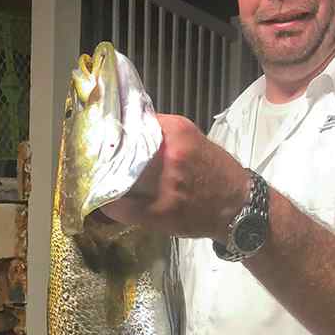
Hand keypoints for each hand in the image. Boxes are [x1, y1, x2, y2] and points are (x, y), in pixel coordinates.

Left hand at [101, 114, 248, 239]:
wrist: (239, 206)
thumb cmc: (216, 172)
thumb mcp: (193, 140)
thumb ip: (163, 134)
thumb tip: (130, 130)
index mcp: (177, 131)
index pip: (131, 122)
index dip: (113, 130)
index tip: (102, 135)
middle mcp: (170, 154)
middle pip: (120, 150)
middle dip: (105, 155)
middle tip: (96, 159)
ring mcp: (165, 184)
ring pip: (117, 179)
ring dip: (105, 181)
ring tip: (99, 181)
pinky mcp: (160, 211)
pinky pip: (122, 207)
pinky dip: (111, 205)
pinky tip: (108, 203)